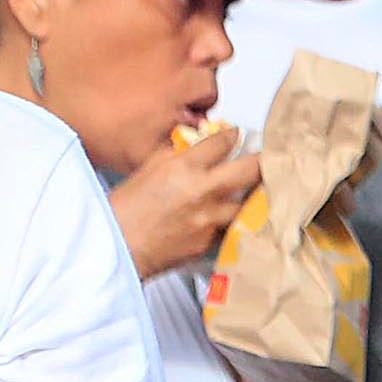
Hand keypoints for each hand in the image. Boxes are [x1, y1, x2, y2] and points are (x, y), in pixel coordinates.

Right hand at [112, 124, 258, 278]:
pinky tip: (237, 217)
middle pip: (250, 170)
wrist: (115, 246)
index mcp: (183, 168)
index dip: (233, 135)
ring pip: (249, 203)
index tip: (238, 135)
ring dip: (255, 195)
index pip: (222, 142)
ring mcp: (210, 219)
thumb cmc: (124, 210)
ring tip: (259, 189)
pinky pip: (232, 228)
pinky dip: (236, 221)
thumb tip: (192, 146)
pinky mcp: (211, 241)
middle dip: (261, 161)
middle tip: (266, 157)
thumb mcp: (146, 169)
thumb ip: (175, 155)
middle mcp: (201, 192)